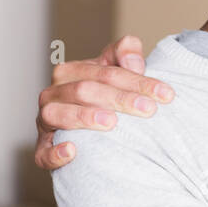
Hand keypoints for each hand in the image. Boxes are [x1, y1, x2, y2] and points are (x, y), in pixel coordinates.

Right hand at [34, 35, 175, 170]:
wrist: (88, 129)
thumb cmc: (106, 95)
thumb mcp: (117, 70)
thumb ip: (126, 53)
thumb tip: (133, 61)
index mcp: (70, 72)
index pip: (105, 72)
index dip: (137, 81)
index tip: (165, 94)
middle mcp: (53, 94)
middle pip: (84, 90)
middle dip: (119, 98)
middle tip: (148, 110)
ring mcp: (44, 122)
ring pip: (56, 114)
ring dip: (84, 117)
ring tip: (111, 122)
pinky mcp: (42, 150)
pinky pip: (42, 153)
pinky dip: (55, 152)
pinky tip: (73, 151)